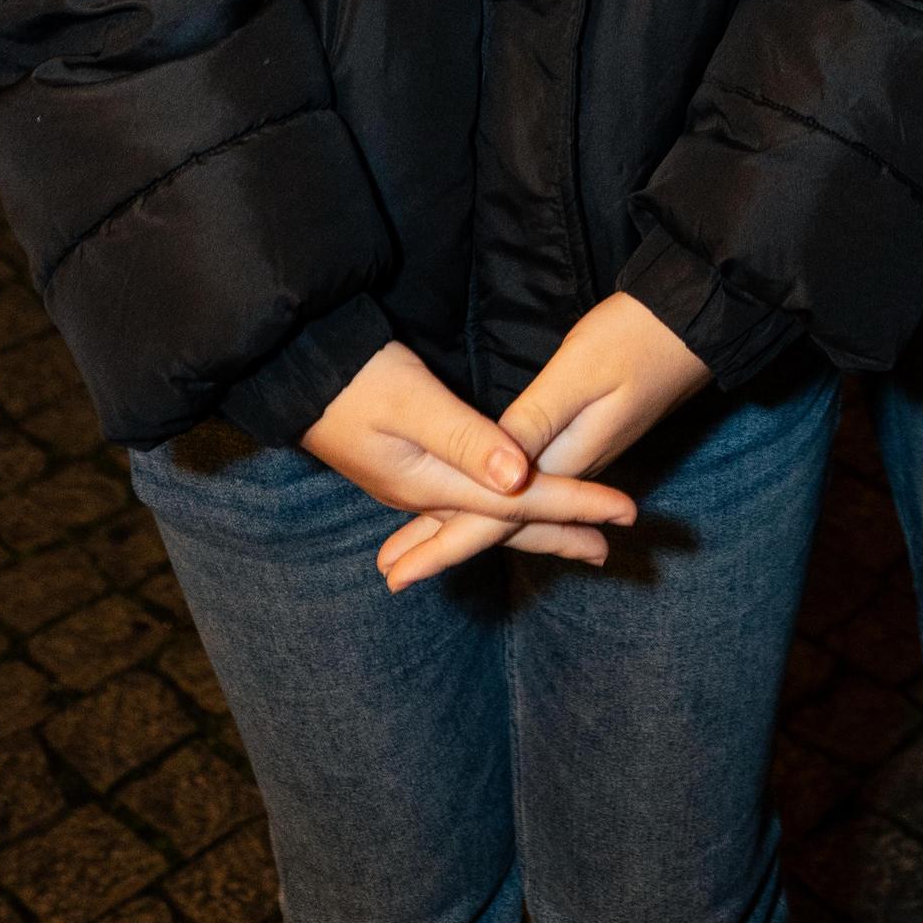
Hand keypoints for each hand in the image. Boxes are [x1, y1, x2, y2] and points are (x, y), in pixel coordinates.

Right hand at [302, 340, 637, 585]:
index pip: (520, 504)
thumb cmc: (357, 378)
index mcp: (434, 485)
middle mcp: (426, 498)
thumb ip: (467, 440)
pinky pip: (469, 506)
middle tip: (610, 549)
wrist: (295, 373)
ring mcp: (413, 489)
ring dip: (535, 529)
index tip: (626, 512)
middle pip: (506, 524)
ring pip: (489, 518)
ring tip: (575, 540)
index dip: (576, 505)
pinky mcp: (407, 473)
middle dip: (559, 534)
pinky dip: (502, 515)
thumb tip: (519, 481)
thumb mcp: (414, 402)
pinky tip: (509, 514)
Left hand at [376, 295, 707, 591]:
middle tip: (393, 575)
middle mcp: (574, 467)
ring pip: (517, 508)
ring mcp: (586, 454)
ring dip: (470, 529)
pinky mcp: (592, 436)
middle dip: (447, 545)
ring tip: (427, 548)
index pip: (492, 516)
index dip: (442, 544)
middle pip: (502, 521)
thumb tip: (498, 478)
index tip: (397, 574)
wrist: (700, 321)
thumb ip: (536, 422)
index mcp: (564, 459)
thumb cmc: (638, 335)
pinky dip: (503, 508)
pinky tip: (495, 506)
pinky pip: (535, 489)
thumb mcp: (581, 372)